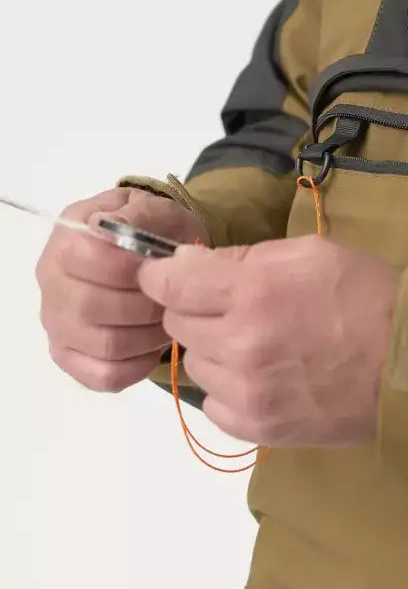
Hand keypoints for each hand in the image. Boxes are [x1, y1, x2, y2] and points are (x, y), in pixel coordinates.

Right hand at [35, 187, 208, 391]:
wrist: (158, 259)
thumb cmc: (156, 233)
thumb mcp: (155, 211)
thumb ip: (137, 217)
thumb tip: (111, 228)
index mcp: (67, 241)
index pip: (87, 259)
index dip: (131, 268)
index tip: (162, 271)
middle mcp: (52, 283)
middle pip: (92, 307)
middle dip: (145, 307)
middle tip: (173, 302)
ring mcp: (59, 325)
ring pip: (105, 346)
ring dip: (148, 338)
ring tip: (166, 322)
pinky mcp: (73, 358)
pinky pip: (104, 377)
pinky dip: (137, 368)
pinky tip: (152, 347)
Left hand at [137, 234, 398, 446]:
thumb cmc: (368, 297)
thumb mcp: (312, 252)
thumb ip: (245, 256)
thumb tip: (189, 266)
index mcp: (251, 292)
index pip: (167, 283)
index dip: (164, 275)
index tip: (177, 276)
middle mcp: (240, 345)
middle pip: (177, 324)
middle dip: (197, 309)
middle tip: (236, 308)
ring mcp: (248, 393)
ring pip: (196, 365)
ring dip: (215, 351)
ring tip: (258, 346)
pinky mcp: (260, 428)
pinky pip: (214, 406)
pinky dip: (229, 390)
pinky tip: (260, 379)